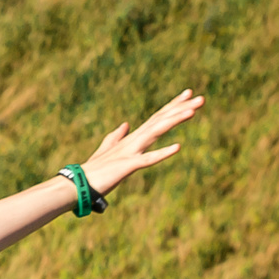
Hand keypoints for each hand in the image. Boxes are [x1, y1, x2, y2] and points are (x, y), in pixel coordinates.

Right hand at [78, 88, 204, 195]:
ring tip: (193, 112)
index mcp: (131, 138)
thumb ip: (116, 137)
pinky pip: (147, 159)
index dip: (173, 106)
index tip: (189, 94)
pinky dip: (162, 153)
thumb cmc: (92, 171)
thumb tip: (126, 124)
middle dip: (181, 108)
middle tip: (201, 98)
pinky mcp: (126, 166)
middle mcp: (133, 141)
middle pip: (160, 120)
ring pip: (156, 132)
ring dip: (174, 121)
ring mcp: (130, 152)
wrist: (77, 184)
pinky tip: (178, 147)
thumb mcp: (106, 151)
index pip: (156, 118)